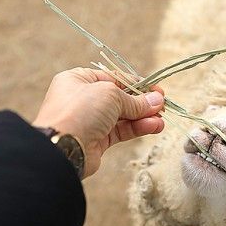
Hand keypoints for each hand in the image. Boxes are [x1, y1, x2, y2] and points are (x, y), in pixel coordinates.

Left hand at [33, 68, 164, 177]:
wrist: (62, 146)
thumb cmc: (81, 110)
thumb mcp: (111, 95)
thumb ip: (135, 100)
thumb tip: (157, 101)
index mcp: (79, 80)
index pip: (114, 78)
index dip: (137, 84)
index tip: (157, 91)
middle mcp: (83, 99)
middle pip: (120, 98)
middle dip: (143, 103)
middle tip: (163, 106)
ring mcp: (90, 120)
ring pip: (123, 116)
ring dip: (143, 117)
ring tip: (161, 120)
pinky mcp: (96, 140)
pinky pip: (121, 131)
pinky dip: (137, 128)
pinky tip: (153, 127)